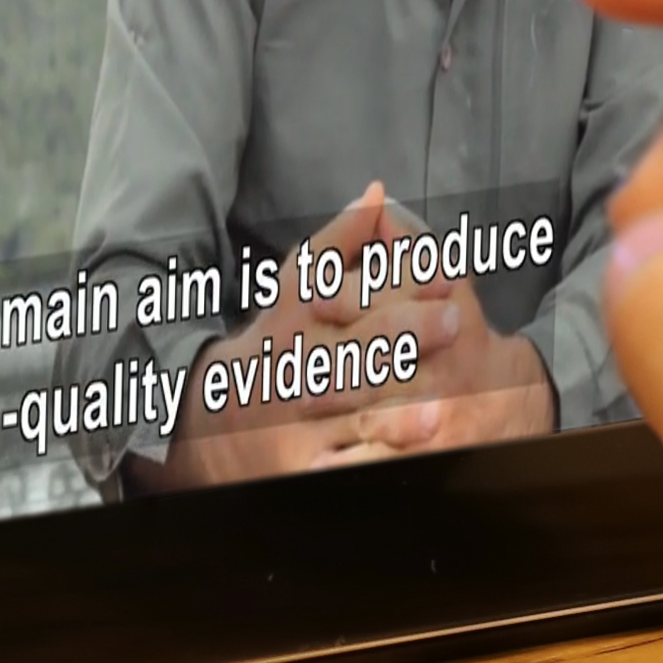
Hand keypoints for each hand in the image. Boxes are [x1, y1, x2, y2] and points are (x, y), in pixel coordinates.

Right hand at [144, 183, 559, 485]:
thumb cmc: (273, 343)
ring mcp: (295, 425)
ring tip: (436, 412)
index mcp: (299, 320)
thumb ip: (339, 242)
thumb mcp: (296, 288)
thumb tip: (378, 193)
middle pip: (354, 354)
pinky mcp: (299, 469)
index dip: (403, 290)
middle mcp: (296, 370)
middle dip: (405, 339)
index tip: (450, 280)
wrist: (206, 420)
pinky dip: (370, 468)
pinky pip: (339, 469)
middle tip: (456, 324)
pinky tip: (404, 465)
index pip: (355, 300)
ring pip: (348, 418)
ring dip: (393, 417)